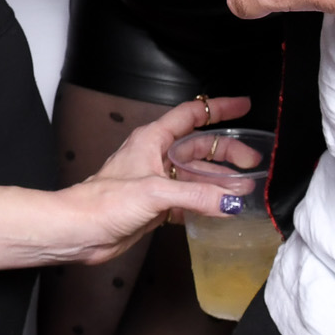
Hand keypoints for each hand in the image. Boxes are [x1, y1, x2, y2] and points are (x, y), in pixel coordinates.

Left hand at [62, 95, 252, 261]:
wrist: (80, 230)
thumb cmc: (104, 201)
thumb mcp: (154, 192)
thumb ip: (195, 194)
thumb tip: (231, 200)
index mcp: (152, 139)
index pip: (190, 115)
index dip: (218, 108)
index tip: (244, 105)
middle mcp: (156, 156)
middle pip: (199, 147)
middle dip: (227, 151)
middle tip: (253, 162)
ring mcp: (158, 181)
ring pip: (197, 175)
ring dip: (220, 181)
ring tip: (245, 190)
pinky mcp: (157, 205)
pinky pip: (190, 198)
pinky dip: (208, 202)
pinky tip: (224, 209)